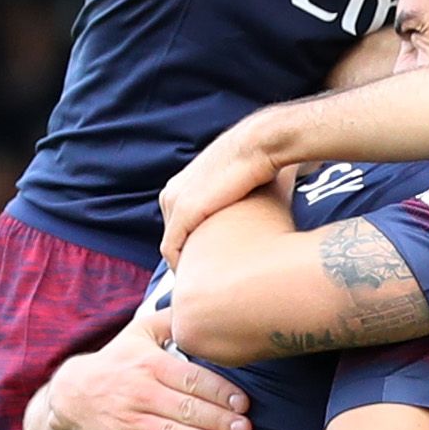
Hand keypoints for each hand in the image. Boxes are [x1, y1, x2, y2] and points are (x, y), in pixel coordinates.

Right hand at [46, 330, 250, 429]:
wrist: (71, 393)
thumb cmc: (116, 361)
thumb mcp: (138, 332)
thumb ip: (170, 320)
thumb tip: (200, 304)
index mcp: (150, 364)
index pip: (191, 378)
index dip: (219, 391)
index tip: (243, 402)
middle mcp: (140, 391)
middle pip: (185, 407)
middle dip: (218, 419)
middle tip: (244, 428)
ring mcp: (128, 418)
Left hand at [157, 125, 284, 268]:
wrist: (257, 145)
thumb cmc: (254, 165)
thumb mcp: (232, 186)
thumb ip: (224, 204)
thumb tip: (239, 221)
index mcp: (180, 186)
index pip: (178, 226)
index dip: (192, 247)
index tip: (209, 266)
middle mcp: (171, 193)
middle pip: (173, 237)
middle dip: (187, 258)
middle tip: (206, 281)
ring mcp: (174, 202)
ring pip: (171, 246)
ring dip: (185, 265)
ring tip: (203, 284)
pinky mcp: (183, 213)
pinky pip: (172, 249)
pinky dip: (181, 266)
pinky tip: (199, 280)